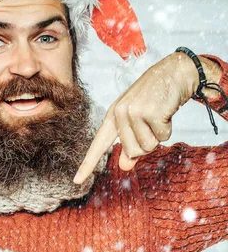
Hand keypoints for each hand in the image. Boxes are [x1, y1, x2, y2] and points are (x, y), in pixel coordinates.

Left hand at [73, 52, 202, 182]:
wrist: (175, 71)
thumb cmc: (156, 97)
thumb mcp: (139, 120)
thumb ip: (131, 144)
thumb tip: (124, 166)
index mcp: (113, 116)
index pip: (98, 145)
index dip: (88, 164)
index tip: (77, 180)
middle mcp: (119, 114)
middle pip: (132, 151)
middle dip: (148, 143)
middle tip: (153, 122)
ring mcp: (133, 112)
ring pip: (147, 147)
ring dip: (159, 135)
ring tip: (159, 115)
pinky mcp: (150, 112)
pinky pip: (162, 137)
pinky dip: (168, 128)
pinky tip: (166, 111)